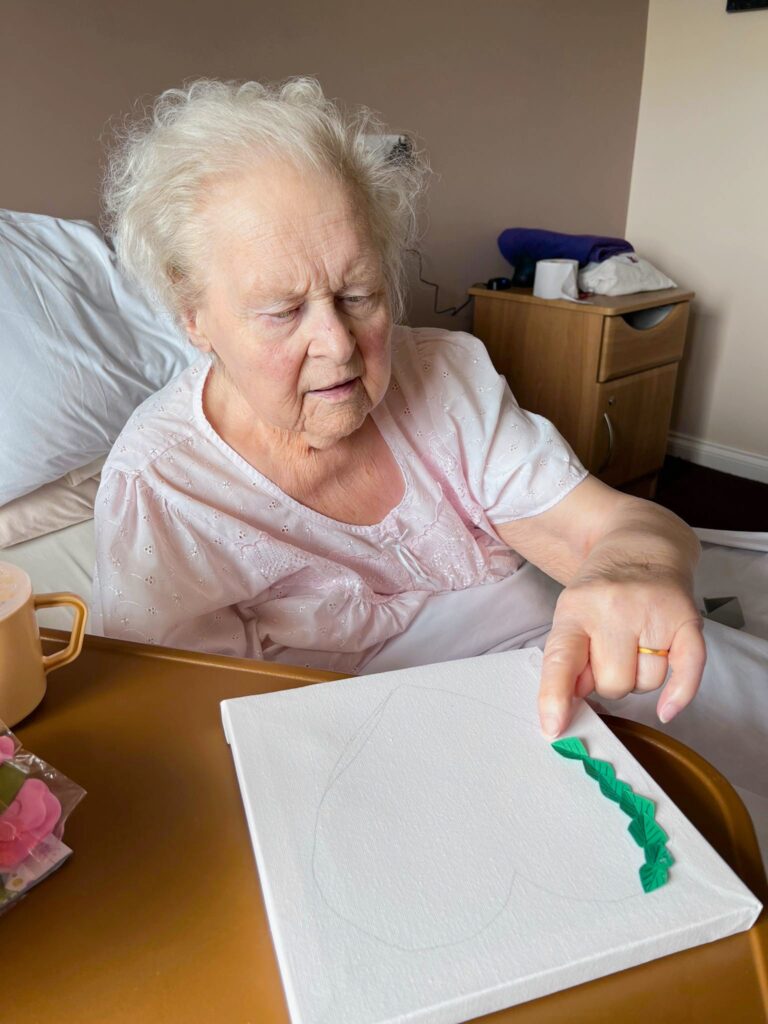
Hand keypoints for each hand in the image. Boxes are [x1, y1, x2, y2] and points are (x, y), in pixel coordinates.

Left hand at [538, 565, 705, 737]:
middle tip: (609, 654)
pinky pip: (688, 670)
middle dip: (610, 681)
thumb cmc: (600, 593)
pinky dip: (679, 695)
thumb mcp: (570, 617)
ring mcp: (653, 612)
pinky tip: (667, 709)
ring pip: (648, 684)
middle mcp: (614, 608)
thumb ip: (567, 661)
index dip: (555, 697)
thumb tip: (574, 704)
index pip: (562, 659)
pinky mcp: (687, 618)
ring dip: (640, 678)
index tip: (554, 727)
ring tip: (635, 647)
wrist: (640, 548)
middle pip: (613, 683)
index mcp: (576, 608)